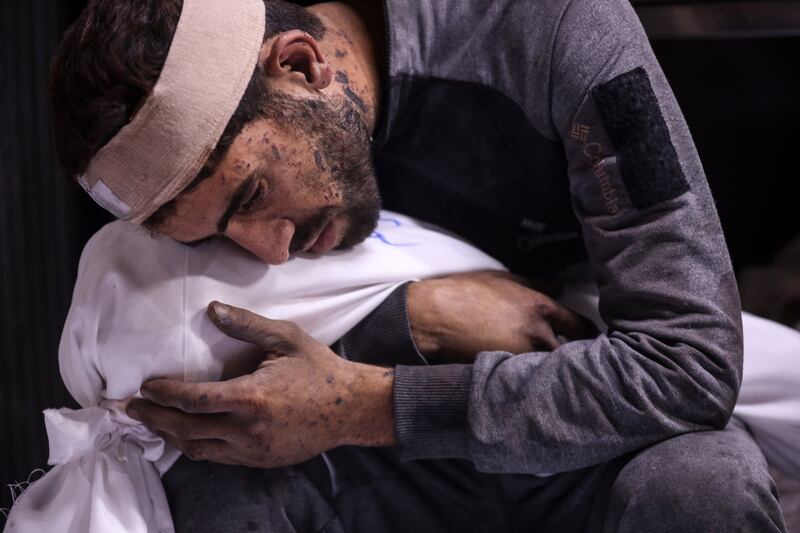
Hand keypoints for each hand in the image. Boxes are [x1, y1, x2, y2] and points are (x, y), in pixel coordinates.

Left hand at [126, 302, 394, 467]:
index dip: (164, 394)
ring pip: (198, 449)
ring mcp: (254, 449)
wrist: (352, 408)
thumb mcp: (286, 338)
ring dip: (171, 436)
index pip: (193, 399)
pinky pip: (219, 457)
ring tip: (152, 422)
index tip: (145, 387)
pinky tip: (188, 434)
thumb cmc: (320, 369)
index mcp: (252, 397)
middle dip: (153, 419)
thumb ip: (246, 325)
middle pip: (186, 429)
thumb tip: (212, 310)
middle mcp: (247, 429)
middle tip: (129, 409)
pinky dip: (197, 446)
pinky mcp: (261, 460)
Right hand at [407, 271, 596, 362]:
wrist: (435, 316)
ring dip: (552, 370)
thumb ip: (537, 285)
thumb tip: (560, 287)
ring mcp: (520, 356)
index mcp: (539, 308)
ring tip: (552, 372)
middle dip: (573, 357)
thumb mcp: (504, 280)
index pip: (580, 326)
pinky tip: (527, 378)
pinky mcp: (504, 372)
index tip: (587, 339)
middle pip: (570, 354)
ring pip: (549, 369)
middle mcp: (536, 334)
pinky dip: (530, 379)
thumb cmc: (466, 292)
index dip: (587, 334)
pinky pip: (526, 378)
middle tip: (573, 359)